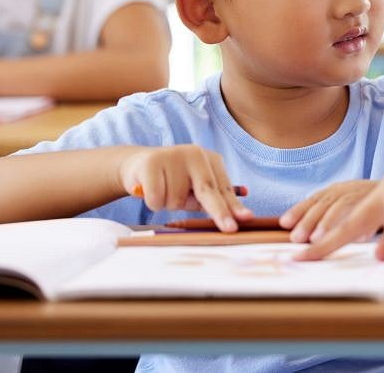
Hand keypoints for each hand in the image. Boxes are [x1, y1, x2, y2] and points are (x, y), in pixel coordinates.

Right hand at [117, 144, 251, 231]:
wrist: (137, 165)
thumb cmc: (172, 180)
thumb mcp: (195, 188)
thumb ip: (215, 197)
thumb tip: (242, 207)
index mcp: (210, 159)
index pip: (224, 188)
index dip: (234, 206)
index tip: (246, 219)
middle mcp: (195, 154)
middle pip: (208, 190)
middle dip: (219, 212)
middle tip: (230, 229)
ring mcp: (173, 156)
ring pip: (177, 199)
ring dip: (169, 204)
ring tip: (163, 191)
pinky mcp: (152, 163)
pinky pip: (157, 198)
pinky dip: (153, 202)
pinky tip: (149, 190)